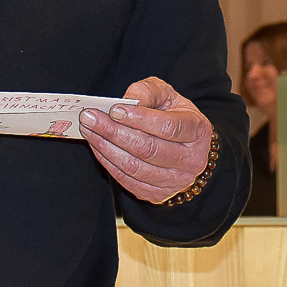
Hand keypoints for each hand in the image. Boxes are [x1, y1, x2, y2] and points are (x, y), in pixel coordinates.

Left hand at [79, 77, 213, 203]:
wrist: (184, 146)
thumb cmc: (173, 115)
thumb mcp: (166, 95)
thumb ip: (148, 91)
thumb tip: (127, 101)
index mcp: (198, 131)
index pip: (169, 127)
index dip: (141, 119)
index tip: (114, 109)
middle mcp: (191, 160)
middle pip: (148, 149)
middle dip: (114, 132)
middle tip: (90, 117)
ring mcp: (176, 181)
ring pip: (135, 167)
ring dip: (106, 147)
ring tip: (88, 130)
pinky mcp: (157, 194)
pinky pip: (127, 180)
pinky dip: (108, 162)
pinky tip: (97, 146)